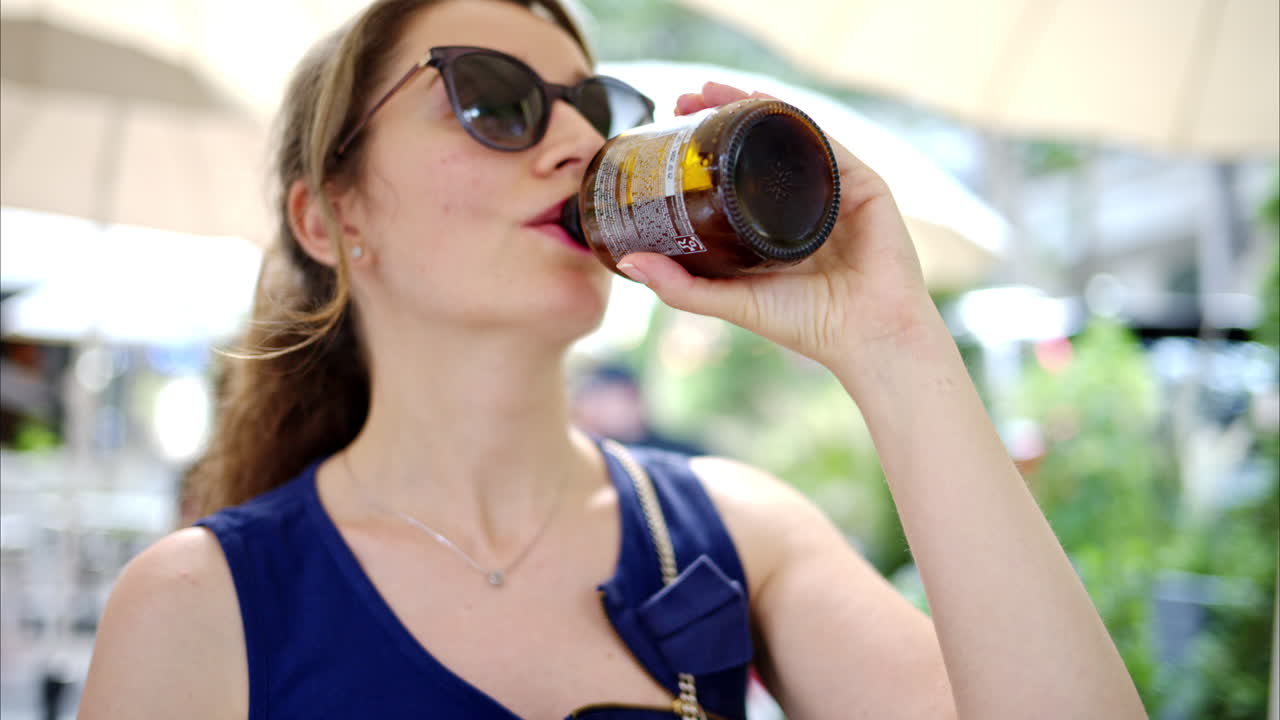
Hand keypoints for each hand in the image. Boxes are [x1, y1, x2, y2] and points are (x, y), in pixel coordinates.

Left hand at [615, 81, 938, 368]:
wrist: (867, 334)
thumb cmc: (806, 325)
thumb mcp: (731, 302)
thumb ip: (681, 287)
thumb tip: (627, 262)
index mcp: (771, 226)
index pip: (733, 174)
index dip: (703, 148)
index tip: (667, 126)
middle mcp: (800, 202)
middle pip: (756, 146)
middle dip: (720, 116)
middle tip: (683, 100)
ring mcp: (832, 190)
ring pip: (787, 135)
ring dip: (751, 105)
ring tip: (711, 91)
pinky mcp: (863, 185)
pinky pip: (825, 142)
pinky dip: (794, 118)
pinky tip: (765, 102)